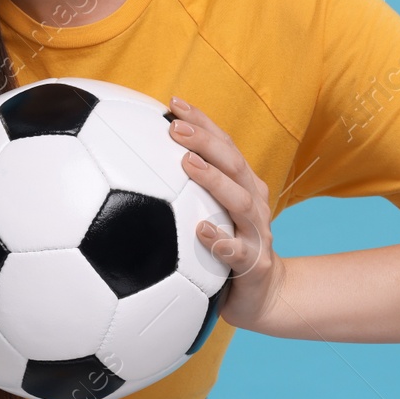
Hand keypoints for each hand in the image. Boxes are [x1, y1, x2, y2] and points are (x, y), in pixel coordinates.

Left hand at [167, 95, 285, 332]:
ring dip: (214, 180)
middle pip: (234, 164)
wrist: (263, 296)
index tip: (175, 102)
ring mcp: (257, 233)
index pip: (225, 146)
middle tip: (175, 128)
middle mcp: (253, 203)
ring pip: (240, 201)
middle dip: (207, 141)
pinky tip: (201, 231)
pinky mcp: (255, 265)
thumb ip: (183, 191)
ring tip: (188, 164)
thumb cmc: (227, 248)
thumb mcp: (208, 214)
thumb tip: (136, 163)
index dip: (203, 122)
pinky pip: (239, 252)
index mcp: (242, 186)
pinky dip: (221, 240)